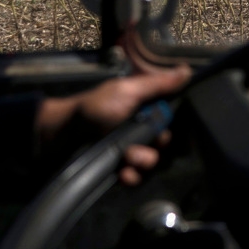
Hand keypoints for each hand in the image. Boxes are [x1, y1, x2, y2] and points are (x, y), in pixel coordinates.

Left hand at [37, 64, 191, 184]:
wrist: (61, 138)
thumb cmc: (94, 109)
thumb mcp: (126, 91)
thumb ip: (157, 84)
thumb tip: (187, 70)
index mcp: (148, 108)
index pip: (176, 118)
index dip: (178, 126)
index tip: (170, 128)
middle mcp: (144, 129)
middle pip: (169, 143)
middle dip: (157, 145)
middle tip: (140, 143)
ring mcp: (134, 151)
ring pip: (156, 163)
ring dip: (143, 162)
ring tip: (126, 160)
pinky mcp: (123, 170)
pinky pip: (140, 179)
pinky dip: (133, 178)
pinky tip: (123, 174)